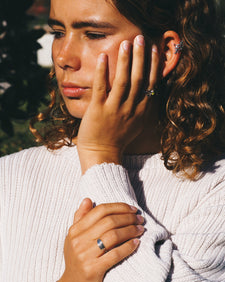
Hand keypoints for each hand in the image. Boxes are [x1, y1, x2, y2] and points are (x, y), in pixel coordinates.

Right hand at [56, 199, 144, 281]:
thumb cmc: (77, 259)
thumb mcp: (74, 237)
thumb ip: (80, 217)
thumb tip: (88, 199)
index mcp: (75, 230)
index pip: (100, 210)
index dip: (119, 207)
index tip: (132, 209)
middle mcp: (78, 241)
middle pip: (108, 221)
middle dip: (128, 218)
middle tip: (140, 219)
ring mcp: (84, 255)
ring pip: (113, 236)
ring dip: (130, 230)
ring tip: (141, 229)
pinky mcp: (93, 270)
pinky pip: (115, 254)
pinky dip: (128, 247)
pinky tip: (136, 243)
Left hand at [77, 35, 158, 172]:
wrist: (102, 155)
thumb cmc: (118, 140)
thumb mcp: (136, 125)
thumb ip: (141, 108)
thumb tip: (146, 92)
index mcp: (140, 111)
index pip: (151, 84)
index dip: (153, 65)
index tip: (154, 49)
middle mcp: (130, 108)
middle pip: (139, 78)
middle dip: (141, 56)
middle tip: (141, 37)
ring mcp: (114, 109)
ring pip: (123, 80)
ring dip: (125, 60)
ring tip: (126, 43)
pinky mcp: (98, 110)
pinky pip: (101, 88)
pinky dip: (102, 71)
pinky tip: (102, 56)